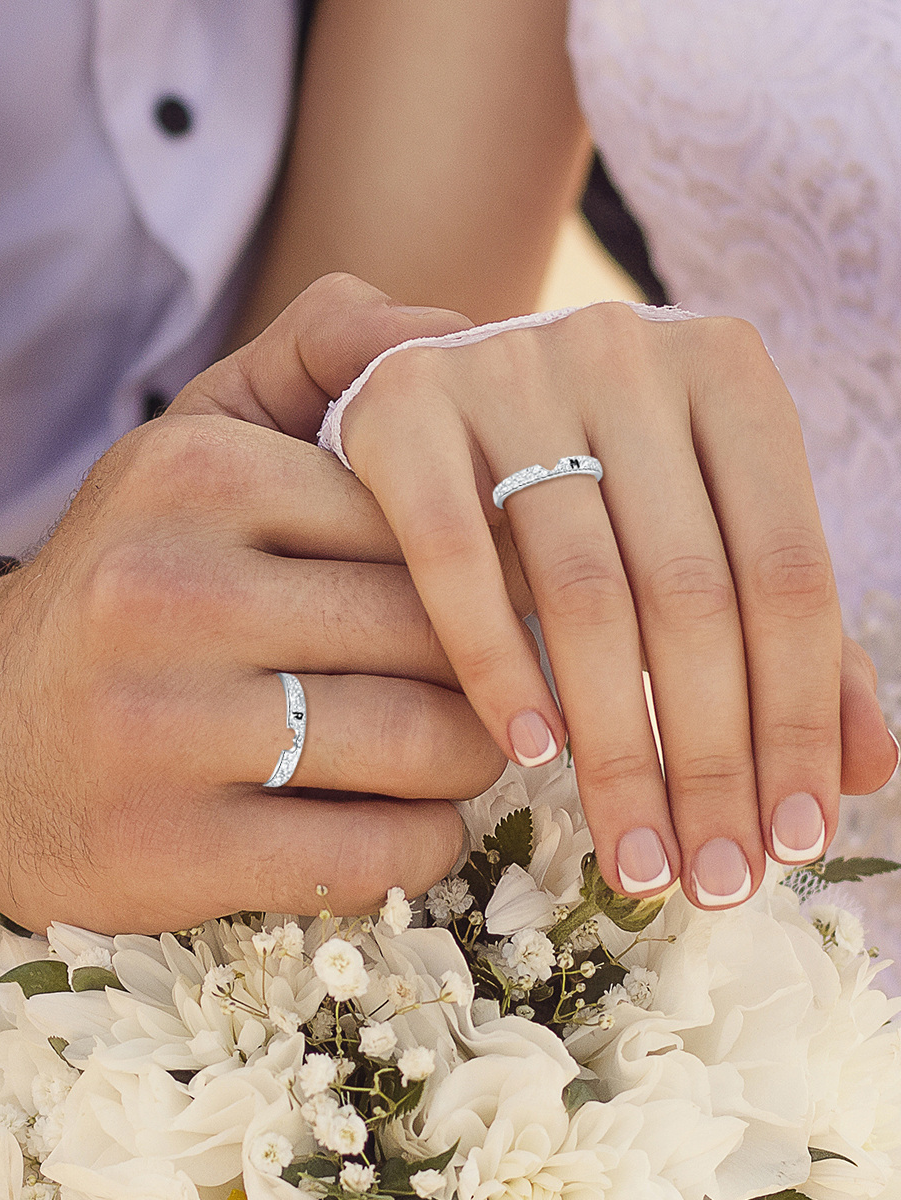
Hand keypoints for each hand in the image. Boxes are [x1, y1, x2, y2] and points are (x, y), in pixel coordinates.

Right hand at [0, 291, 513, 933]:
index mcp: (196, 475)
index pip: (424, 517)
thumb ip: (320, 354)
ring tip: (455, 749)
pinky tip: (403, 820)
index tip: (497, 599)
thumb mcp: (195, 440)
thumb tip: (461, 329)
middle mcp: (169, 591)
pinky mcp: (170, 852)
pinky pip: (379, 855)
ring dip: (471, 758)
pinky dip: (425, 842)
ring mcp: (162, 730)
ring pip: (426, 743)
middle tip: (496, 683)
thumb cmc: (128, 579)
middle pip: (437, 630)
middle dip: (492, 666)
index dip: (485, 566)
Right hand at [190, 275, 897, 909]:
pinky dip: (497, 660)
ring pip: (584, 590)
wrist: (424, 376)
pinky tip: (529, 751)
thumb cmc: (575, 470)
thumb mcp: (689, 521)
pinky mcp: (401, 406)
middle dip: (711, 757)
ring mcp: (505, 368)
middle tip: (711, 877)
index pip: (790, 572)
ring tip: (634, 852)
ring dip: (615, 742)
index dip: (800, 720)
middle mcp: (622, 346)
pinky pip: (454, 559)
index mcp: (727, 368)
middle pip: (694, 593)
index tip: (789, 839)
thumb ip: (782, 628)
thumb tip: (872, 768)